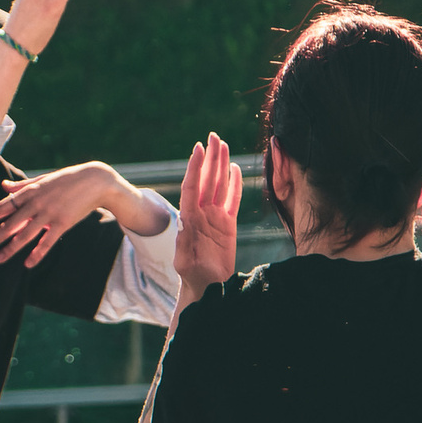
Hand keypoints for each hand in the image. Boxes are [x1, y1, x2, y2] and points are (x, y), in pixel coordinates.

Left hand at [0, 162, 137, 266]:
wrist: (95, 180)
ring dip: (10, 249)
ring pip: (25, 235)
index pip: (2, 207)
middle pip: (10, 223)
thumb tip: (3, 186)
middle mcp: (36, 203)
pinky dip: (37, 253)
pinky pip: (47, 241)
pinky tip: (28, 264)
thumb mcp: (43, 179)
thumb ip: (22, 185)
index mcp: (29, 191)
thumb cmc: (67, 179)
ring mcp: (50, 213)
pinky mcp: (64, 223)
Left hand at [175, 132, 239, 293]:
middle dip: (209, 158)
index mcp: (191, 219)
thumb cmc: (193, 276)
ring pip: (218, 185)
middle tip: (212, 136)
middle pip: (206, 180)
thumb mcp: (186, 261)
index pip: (192, 187)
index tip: (197, 148)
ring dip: (220, 165)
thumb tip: (185, 223)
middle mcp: (202, 214)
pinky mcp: (227, 224)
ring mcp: (215, 217)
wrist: (205, 285)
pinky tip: (235, 168)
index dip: (194, 167)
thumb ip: (186, 242)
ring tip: (222, 144)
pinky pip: (233, 199)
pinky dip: (235, 184)